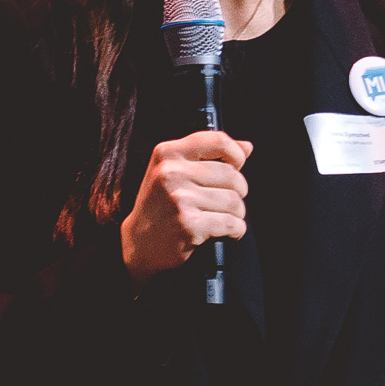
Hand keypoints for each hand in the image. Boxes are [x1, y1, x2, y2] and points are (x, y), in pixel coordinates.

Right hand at [121, 128, 250, 277]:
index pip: (218, 141)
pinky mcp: (188, 224)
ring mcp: (179, 198)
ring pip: (234, 201)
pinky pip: (231, 224)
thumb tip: (247, 146)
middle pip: (232, 176)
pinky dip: (236, 230)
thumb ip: (209, 155)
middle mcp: (171, 172)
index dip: (236, 155)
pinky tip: (227, 232)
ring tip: (224, 218)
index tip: (236, 167)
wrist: (138, 244)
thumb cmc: (160, 206)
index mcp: (168, 153)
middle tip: (227, 202)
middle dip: (238, 192)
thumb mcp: (174, 171)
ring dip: (237, 214)